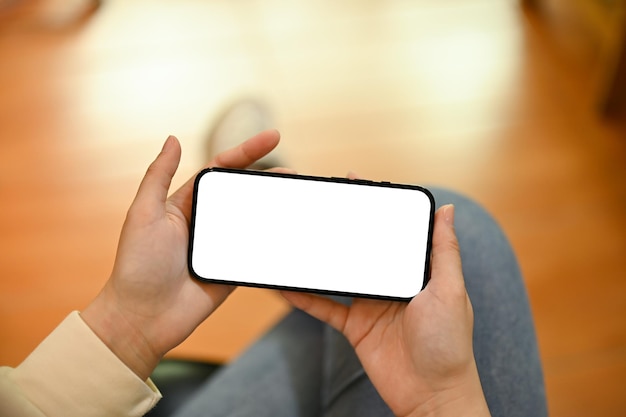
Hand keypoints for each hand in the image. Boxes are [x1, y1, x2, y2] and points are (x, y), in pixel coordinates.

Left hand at [82, 130, 289, 379]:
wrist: (143, 318)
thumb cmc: (137, 265)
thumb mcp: (144, 213)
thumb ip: (158, 175)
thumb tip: (173, 139)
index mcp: (185, 202)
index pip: (221, 169)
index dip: (247, 152)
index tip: (272, 137)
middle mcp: (205, 220)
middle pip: (244, 192)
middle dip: (269, 179)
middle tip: (294, 172)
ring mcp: (220, 245)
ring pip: (254, 219)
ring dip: (276, 207)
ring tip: (299, 197)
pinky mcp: (231, 269)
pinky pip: (257, 249)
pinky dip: (274, 239)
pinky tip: (292, 229)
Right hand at [282, 204, 490, 416]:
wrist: (432, 396)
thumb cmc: (449, 344)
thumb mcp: (450, 290)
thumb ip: (444, 251)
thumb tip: (448, 209)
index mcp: (415, 271)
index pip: (393, 232)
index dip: (378, 208)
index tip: (359, 183)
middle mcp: (391, 283)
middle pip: (363, 248)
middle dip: (345, 226)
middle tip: (323, 202)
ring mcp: (370, 304)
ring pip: (340, 274)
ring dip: (321, 257)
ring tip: (298, 237)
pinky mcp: (355, 327)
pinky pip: (325, 307)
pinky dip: (305, 297)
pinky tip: (286, 285)